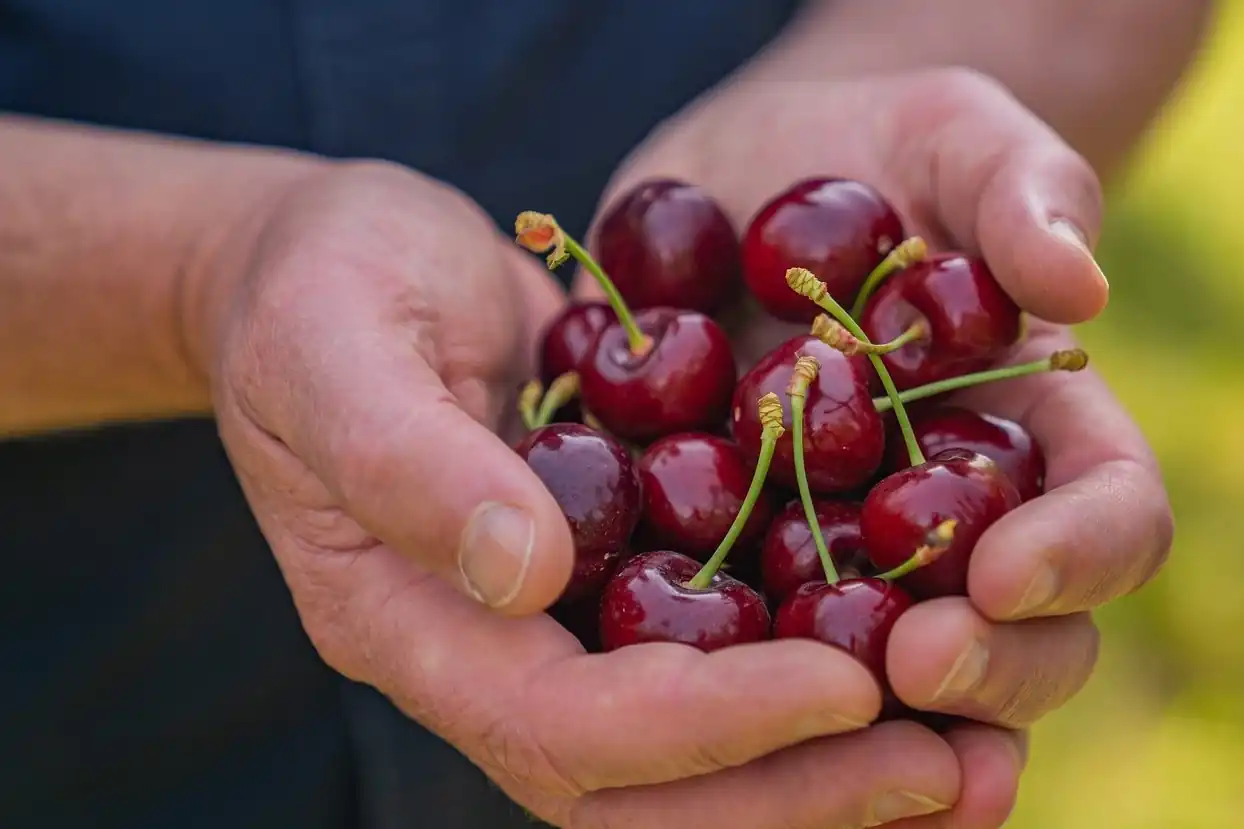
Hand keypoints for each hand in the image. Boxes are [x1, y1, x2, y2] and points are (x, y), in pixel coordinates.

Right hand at [202, 161, 965, 827]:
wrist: (336, 268)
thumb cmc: (319, 288)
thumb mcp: (338, 348)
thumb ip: (409, 460)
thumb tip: (523, 572)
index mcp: (407, 622)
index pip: (562, 726)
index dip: (704, 725)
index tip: (847, 686)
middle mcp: (484, 652)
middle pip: (639, 787)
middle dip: (790, 793)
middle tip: (946, 770)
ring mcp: (546, 622)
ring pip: (686, 757)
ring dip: (821, 772)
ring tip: (967, 757)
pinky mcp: (602, 570)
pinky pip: (709, 658)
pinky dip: (810, 687)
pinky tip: (918, 665)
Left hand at [584, 67, 1172, 826]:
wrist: (747, 176)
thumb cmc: (879, 146)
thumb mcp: (954, 133)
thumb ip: (1023, 189)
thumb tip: (1078, 286)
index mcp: (1033, 430)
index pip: (1104, 514)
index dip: (1076, 555)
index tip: (1003, 570)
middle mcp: (948, 516)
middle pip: (1013, 631)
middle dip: (981, 666)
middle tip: (912, 665)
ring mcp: (839, 544)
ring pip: (883, 669)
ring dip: (867, 720)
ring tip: (814, 726)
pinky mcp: (729, 546)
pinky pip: (736, 632)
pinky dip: (727, 681)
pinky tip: (680, 701)